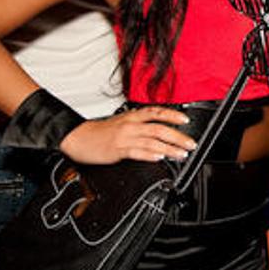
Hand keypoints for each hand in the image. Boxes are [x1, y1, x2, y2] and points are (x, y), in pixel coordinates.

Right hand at [59, 106, 196, 163]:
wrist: (78, 137)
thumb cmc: (100, 132)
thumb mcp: (122, 122)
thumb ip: (139, 124)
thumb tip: (157, 129)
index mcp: (132, 116)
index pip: (157, 112)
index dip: (173, 115)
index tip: (186, 121)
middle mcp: (130, 125)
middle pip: (159, 128)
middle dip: (178, 136)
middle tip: (190, 144)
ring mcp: (124, 137)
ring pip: (152, 141)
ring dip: (169, 148)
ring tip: (181, 154)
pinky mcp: (118, 150)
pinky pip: (137, 151)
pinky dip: (150, 154)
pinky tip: (159, 157)